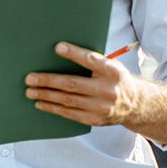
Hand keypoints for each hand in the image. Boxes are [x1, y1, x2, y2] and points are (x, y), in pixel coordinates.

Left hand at [25, 42, 144, 126]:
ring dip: (45, 95)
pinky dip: (52, 108)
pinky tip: (40, 103)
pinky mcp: (95, 119)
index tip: (57, 47)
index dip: (74, 54)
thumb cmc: (115, 80)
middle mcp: (108, 90)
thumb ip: (92, 62)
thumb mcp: (111, 66)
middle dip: (48, 81)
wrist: (136, 105)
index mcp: (113, 71)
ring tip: (30, 91)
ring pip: (67, 100)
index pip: (92, 60)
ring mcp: (101, 107)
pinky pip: (69, 113)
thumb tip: (60, 52)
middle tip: (30, 78)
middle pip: (72, 84)